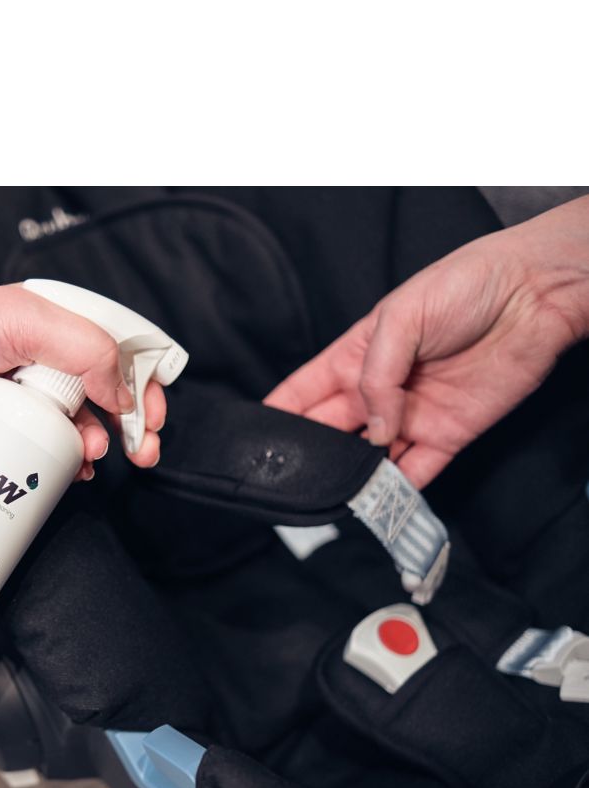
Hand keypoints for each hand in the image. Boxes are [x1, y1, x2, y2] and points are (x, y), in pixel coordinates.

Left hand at [0, 273, 166, 479]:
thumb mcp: (32, 323)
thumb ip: (86, 352)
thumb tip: (120, 394)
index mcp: (65, 324)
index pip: (124, 355)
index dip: (146, 388)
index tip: (151, 420)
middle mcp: (50, 355)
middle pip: (109, 394)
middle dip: (131, 426)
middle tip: (140, 452)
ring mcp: (26, 388)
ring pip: (78, 423)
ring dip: (96, 445)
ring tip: (94, 457)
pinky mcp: (0, 415)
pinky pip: (40, 443)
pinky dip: (60, 460)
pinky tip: (67, 469)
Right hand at [265, 198, 588, 486]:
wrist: (533, 296)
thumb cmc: (466, 284)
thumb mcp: (401, 315)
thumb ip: (376, 375)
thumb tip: (374, 431)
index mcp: (355, 355)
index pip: (303, 392)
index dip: (277, 414)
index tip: (254, 442)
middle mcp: (378, 391)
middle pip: (329, 433)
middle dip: (307, 456)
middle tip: (287, 480)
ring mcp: (411, 416)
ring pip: (368, 460)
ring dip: (350, 480)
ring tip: (328, 498)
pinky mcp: (448, 436)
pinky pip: (416, 472)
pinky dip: (398, 492)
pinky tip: (378, 503)